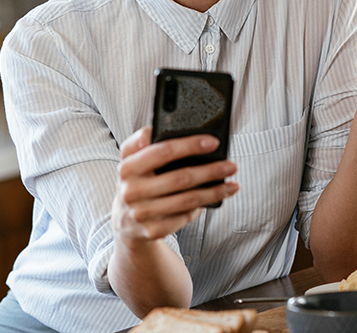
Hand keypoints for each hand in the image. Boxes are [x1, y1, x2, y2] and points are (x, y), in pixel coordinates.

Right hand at [112, 128, 238, 245]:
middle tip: (231, 165)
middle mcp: (131, 191)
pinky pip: (185, 216)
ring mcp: (142, 213)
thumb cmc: (136, 182)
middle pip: (180, 178)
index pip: (163, 151)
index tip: (213, 142)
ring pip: (187, 200)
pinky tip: (214, 198)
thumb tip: (159, 127)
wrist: (125, 222)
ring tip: (232, 185)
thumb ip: (141, 140)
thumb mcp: (132, 159)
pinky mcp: (153, 230)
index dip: (190, 145)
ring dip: (214, 191)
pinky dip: (202, 206)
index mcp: (127, 167)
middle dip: (211, 170)